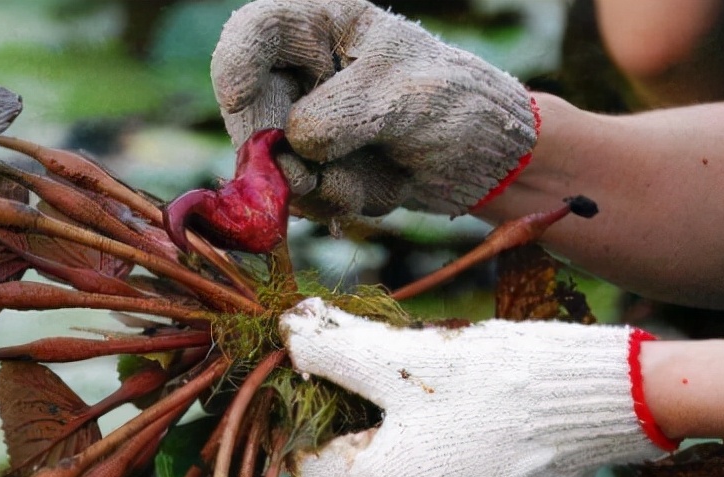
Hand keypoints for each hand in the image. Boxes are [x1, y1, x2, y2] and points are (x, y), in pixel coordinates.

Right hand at [211, 0, 538, 218]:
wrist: (487, 160)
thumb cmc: (457, 103)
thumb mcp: (407, 98)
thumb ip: (345, 114)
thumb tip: (292, 145)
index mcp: (325, 28)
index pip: (257, 30)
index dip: (235, 63)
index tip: (239, 98)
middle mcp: (306, 72)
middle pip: (250, 105)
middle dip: (271, 148)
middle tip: (303, 178)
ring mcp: (306, 123)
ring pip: (270, 161)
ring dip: (311, 184)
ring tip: (363, 183)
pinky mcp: (315, 168)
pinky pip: (299, 194)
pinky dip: (333, 201)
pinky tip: (372, 190)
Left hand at [279, 298, 675, 476]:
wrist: (592, 407)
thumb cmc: (491, 379)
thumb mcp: (400, 355)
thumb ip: (331, 347)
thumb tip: (288, 331)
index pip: (307, 462)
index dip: (317, 416)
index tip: (342, 382)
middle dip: (360, 438)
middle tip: (395, 389)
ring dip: (399, 460)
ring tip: (435, 411)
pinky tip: (467, 441)